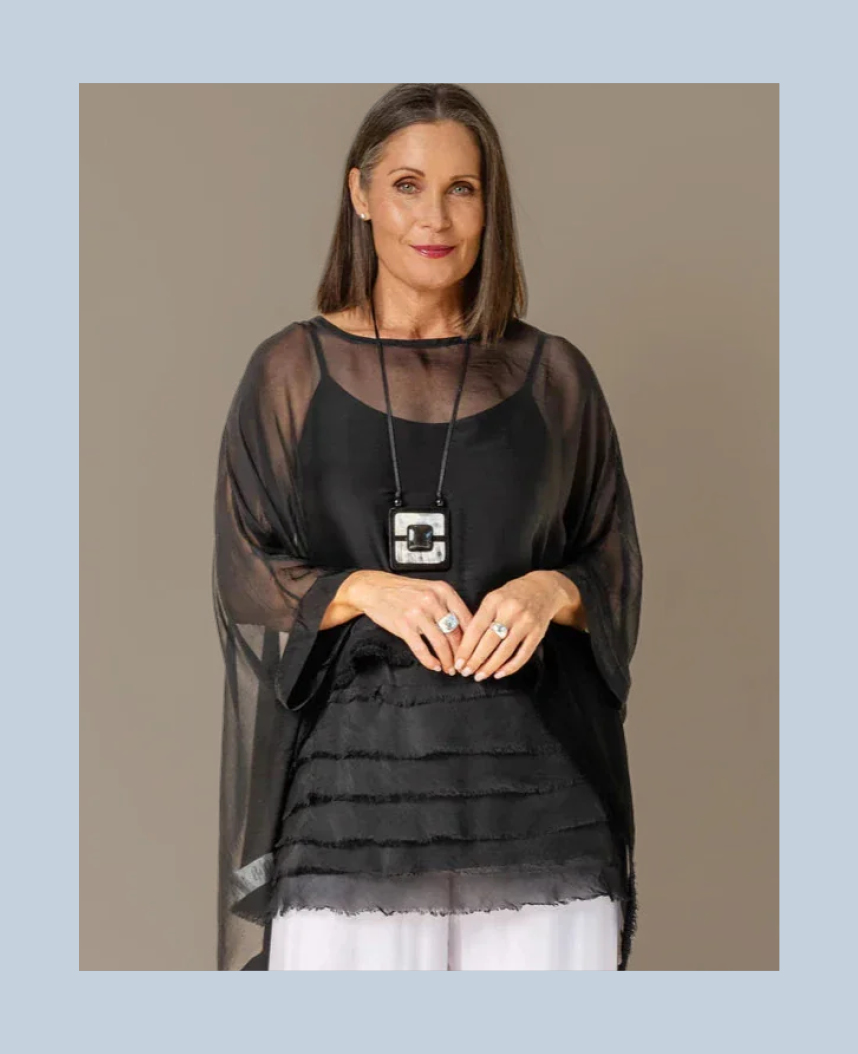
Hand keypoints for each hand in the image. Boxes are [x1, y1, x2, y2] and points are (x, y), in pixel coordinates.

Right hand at [347, 570, 473, 674]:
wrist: (374, 588)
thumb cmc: (404, 590)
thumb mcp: (430, 590)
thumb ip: (447, 606)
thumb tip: (466, 630)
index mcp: (443, 590)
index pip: (466, 618)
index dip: (473, 639)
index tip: (475, 651)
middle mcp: (432, 600)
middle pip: (455, 633)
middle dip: (461, 654)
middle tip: (464, 665)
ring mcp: (417, 613)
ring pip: (440, 643)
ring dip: (447, 660)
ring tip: (450, 669)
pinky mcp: (403, 625)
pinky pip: (421, 648)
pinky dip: (430, 661)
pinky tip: (434, 666)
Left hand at [452, 571, 582, 680]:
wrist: (543, 588)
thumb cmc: (512, 595)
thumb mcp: (494, 598)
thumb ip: (481, 618)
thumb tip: (465, 646)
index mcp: (494, 601)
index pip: (476, 628)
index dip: (466, 648)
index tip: (458, 662)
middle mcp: (510, 611)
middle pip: (489, 641)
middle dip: (475, 660)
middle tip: (465, 672)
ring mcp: (526, 622)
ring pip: (505, 651)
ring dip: (490, 667)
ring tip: (480, 675)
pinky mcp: (538, 633)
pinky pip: (523, 655)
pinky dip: (510, 667)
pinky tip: (499, 674)